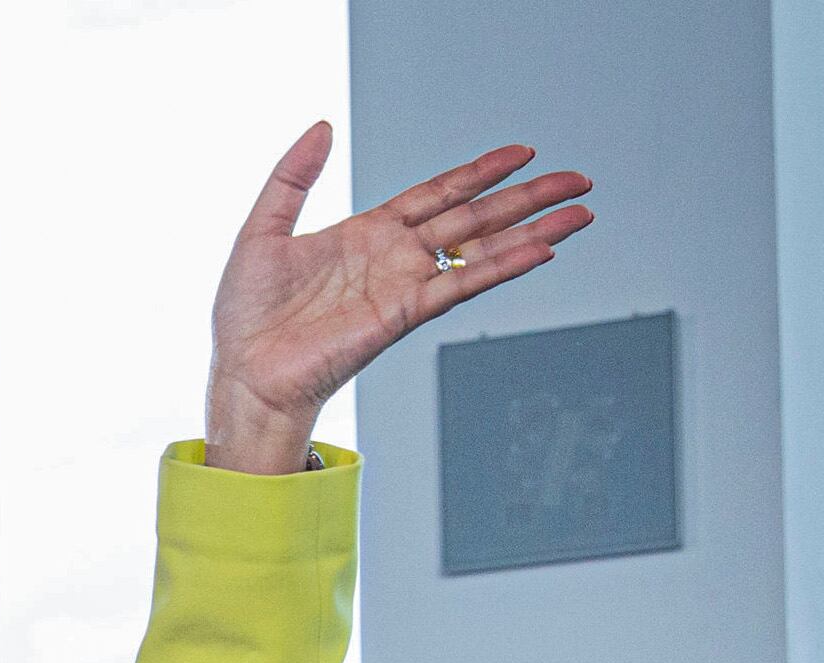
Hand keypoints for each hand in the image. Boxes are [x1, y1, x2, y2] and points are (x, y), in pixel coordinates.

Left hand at [205, 127, 591, 472]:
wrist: (244, 373)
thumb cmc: (247, 317)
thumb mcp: (263, 229)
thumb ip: (294, 176)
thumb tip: (323, 127)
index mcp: (367, 234)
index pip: (437, 194)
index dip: (478, 172)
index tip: (520, 153)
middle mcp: (393, 258)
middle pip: (474, 216)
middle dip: (526, 197)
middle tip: (575, 179)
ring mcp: (402, 286)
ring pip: (480, 248)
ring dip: (531, 229)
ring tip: (579, 212)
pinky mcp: (400, 315)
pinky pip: (461, 285)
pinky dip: (501, 266)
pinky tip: (539, 250)